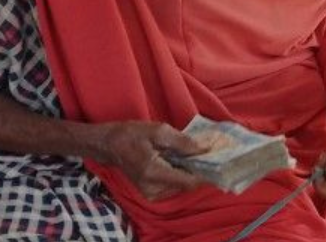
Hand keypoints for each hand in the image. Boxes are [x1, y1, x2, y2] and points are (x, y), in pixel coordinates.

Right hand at [90, 121, 209, 200]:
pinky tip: (175, 161)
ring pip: (181, 186)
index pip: (188, 182)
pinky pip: (172, 186)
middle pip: (186, 185)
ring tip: (186, 155)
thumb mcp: (158, 131)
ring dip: (187, 172)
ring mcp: (150, 194)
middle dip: (197, 170)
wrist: (108, 145)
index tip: (217, 162)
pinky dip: (178, 175)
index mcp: (154, 172)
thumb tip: (204, 150)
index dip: (205, 173)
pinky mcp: (150, 194)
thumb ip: (183, 142)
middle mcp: (152, 188)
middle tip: (202, 153)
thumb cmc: (131, 134)